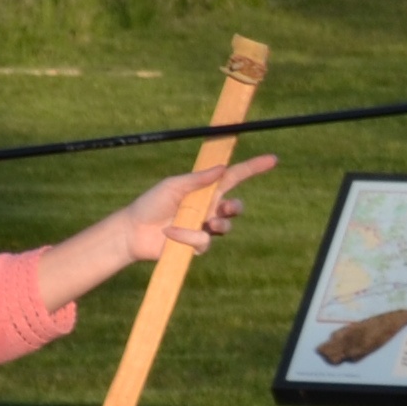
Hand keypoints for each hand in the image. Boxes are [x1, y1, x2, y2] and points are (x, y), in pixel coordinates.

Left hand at [106, 154, 279, 269]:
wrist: (134, 232)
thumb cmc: (150, 204)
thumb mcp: (173, 186)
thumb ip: (198, 179)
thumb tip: (223, 168)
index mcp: (204, 189)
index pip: (234, 177)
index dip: (254, 168)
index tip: (272, 160)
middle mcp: (208, 208)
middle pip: (236, 206)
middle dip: (236, 207)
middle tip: (226, 207)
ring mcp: (204, 227)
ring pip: (226, 226)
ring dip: (216, 224)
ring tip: (205, 223)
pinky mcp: (196, 245)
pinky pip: (205, 242)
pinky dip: (190, 237)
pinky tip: (174, 235)